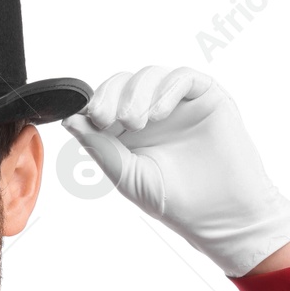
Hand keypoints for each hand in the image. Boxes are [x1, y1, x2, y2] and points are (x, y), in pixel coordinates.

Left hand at [62, 65, 289, 277]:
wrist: (220, 215)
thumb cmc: (175, 201)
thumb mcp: (127, 175)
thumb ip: (99, 148)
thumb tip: (69, 120)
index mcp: (128, 130)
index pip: (105, 100)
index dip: (95, 102)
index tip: (91, 117)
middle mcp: (152, 111)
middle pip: (124, 82)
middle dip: (112, 95)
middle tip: (109, 118)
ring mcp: (180, 102)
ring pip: (151, 75)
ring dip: (137, 94)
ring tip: (136, 122)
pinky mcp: (207, 96)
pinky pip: (183, 78)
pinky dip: (166, 90)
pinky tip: (159, 114)